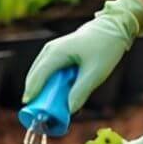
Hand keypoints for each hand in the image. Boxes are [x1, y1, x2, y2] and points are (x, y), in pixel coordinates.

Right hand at [23, 0, 142, 112]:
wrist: (113, 28)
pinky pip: (48, 72)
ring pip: (41, 75)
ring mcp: (52, 51)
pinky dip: (51, 85)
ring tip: (52, 108)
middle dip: (38, 96)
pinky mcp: (58, 54)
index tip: (29, 112)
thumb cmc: (105, 48)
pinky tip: (59, 97)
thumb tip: (68, 111)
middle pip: (35, 77)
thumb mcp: (95, 73)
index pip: (38, 77)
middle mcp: (50, 51)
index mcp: (56, 53)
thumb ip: (81, 92)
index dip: (33, 94)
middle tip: (42, 115)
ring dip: (44, 91)